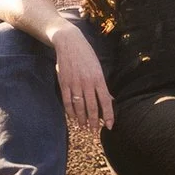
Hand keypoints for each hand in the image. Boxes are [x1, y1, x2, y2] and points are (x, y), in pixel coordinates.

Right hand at [52, 18, 113, 133]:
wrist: (69, 43)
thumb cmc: (86, 55)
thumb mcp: (98, 68)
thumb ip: (102, 85)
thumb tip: (110, 99)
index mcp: (99, 79)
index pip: (106, 101)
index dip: (108, 115)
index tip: (109, 126)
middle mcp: (87, 83)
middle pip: (92, 107)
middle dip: (94, 121)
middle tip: (94, 132)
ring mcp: (75, 83)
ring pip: (79, 106)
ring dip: (82, 119)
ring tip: (84, 128)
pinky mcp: (64, 83)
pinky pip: (67, 101)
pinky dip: (70, 111)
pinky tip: (73, 118)